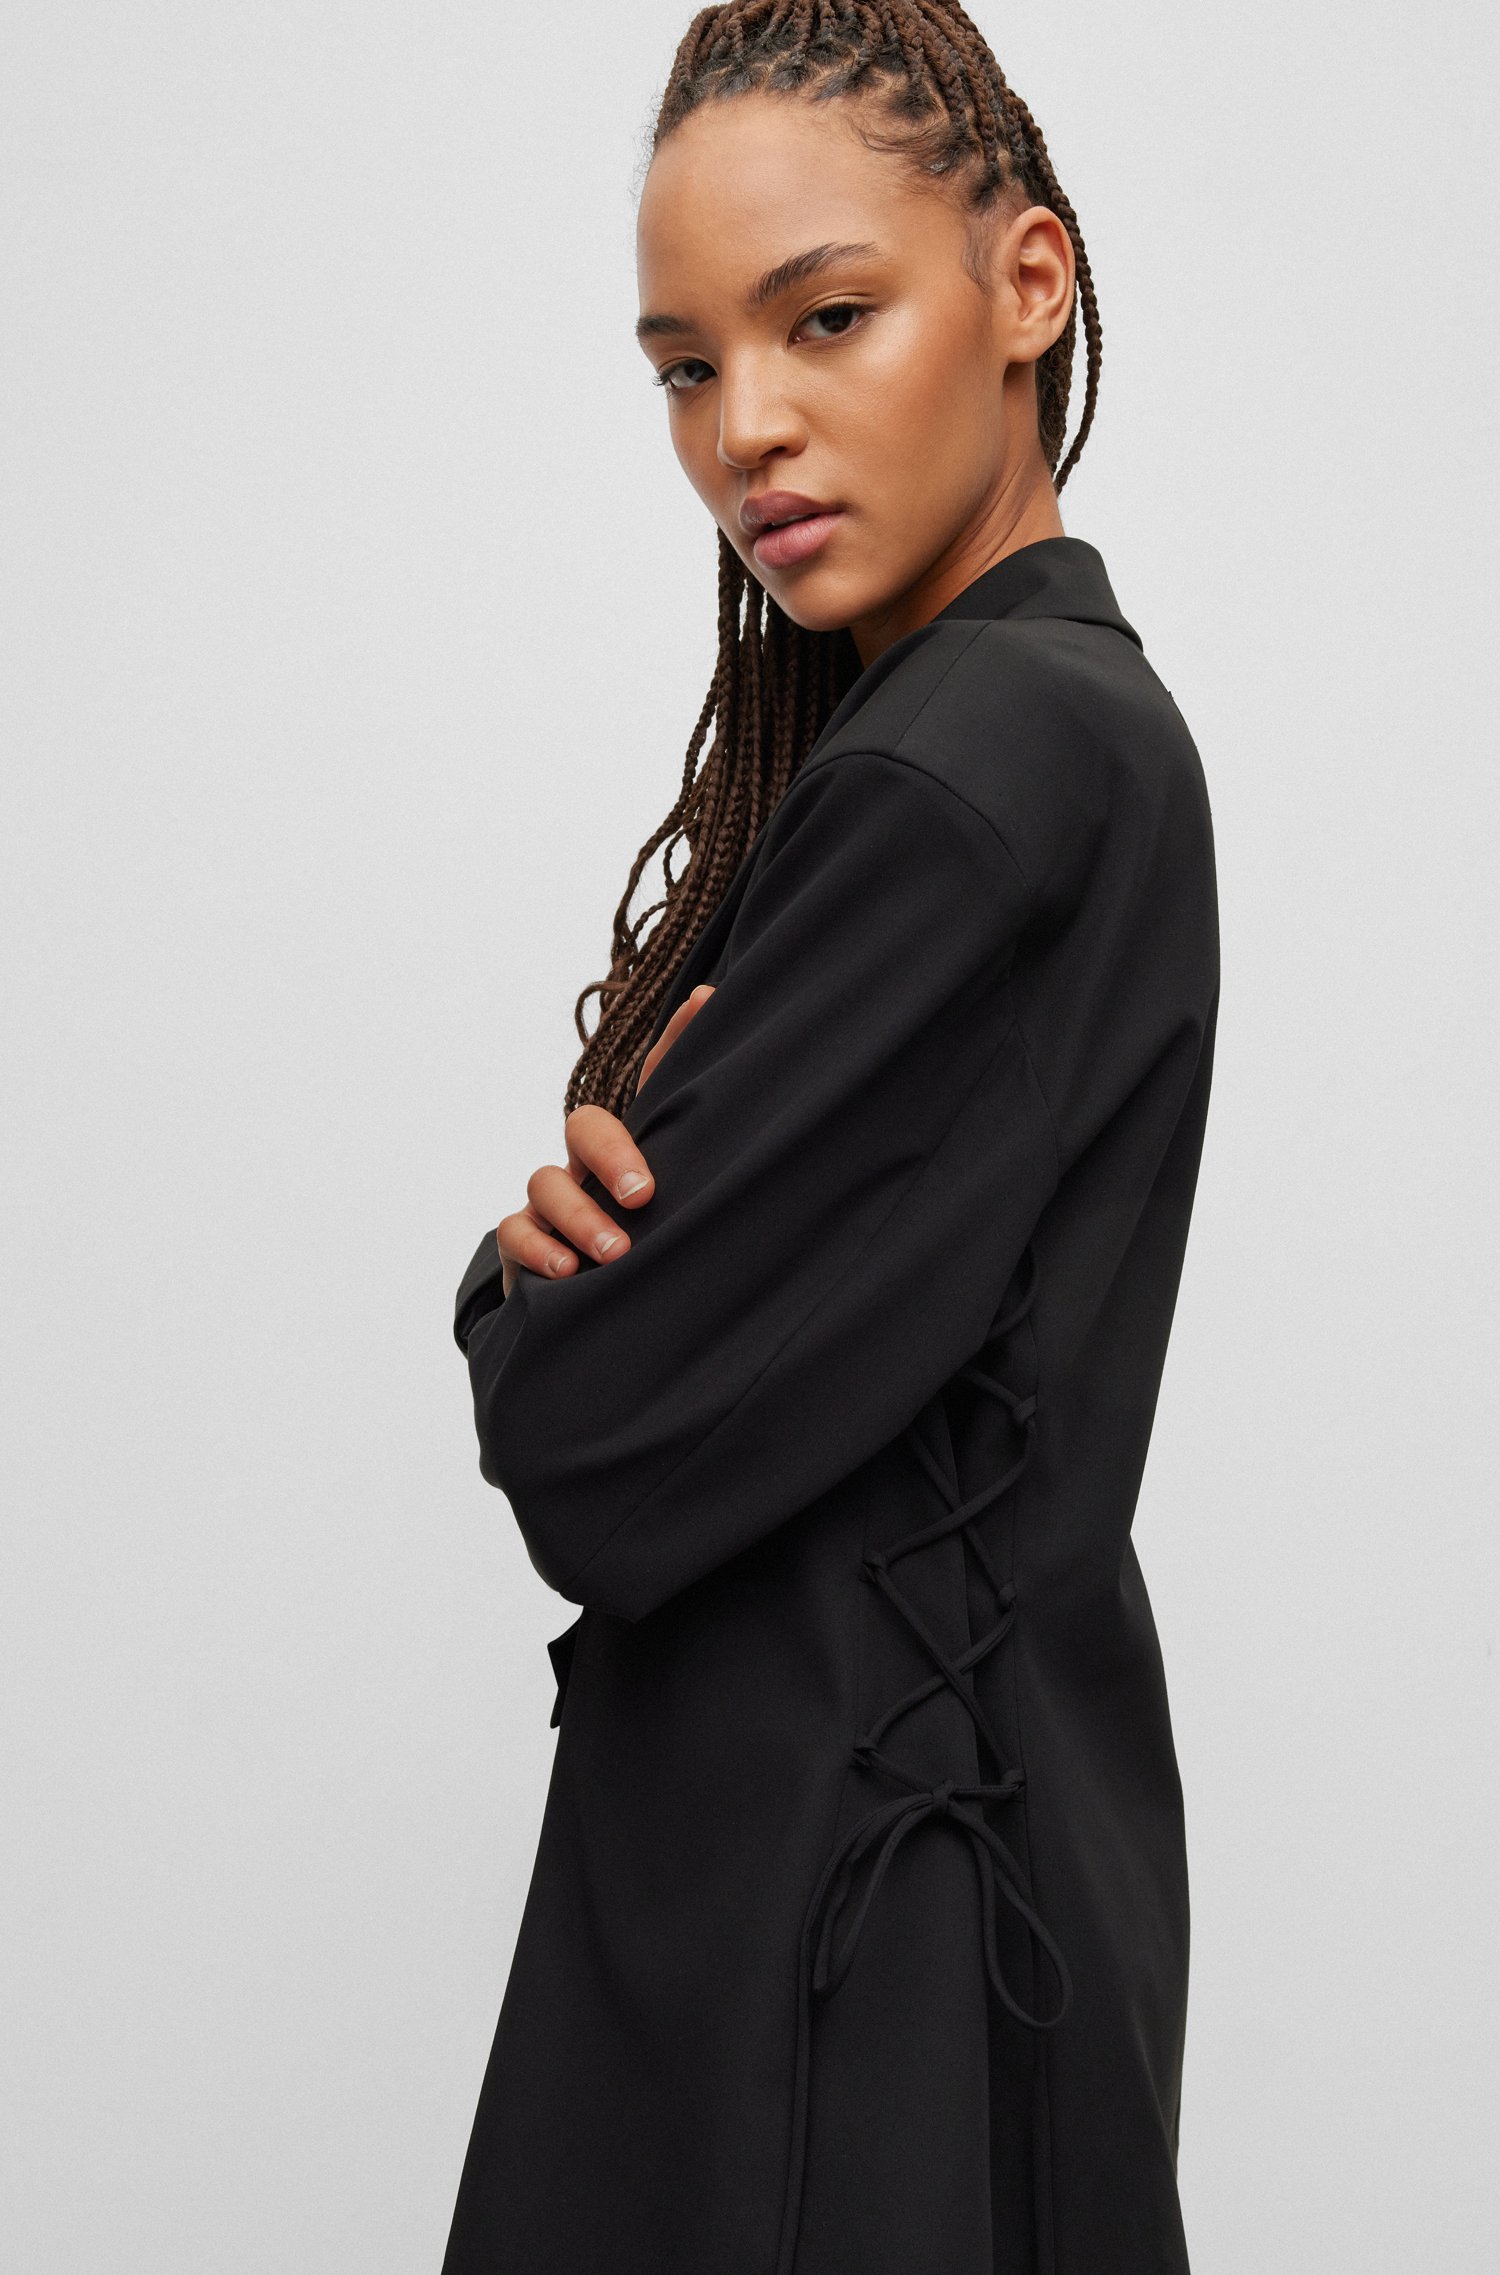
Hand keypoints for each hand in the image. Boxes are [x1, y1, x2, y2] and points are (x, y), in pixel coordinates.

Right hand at [496, 985, 715, 1295]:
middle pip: (586, 1126)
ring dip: (580, 1216)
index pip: (655, 1084)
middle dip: (611, 1154)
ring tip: (616, 1252)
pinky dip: (539, 1247)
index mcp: (639, 1148)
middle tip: (642, 1195)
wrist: (606, 1317)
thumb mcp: (689, 1205)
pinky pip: (514, 1230)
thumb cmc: (653, 1251)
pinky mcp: (524, 1242)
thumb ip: (715, 1153)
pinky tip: (569, 1271)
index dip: (677, 1040)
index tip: (708, 1002)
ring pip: (547, 1181)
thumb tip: (738, 1039)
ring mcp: (554, 1201)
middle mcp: (591, 1165)